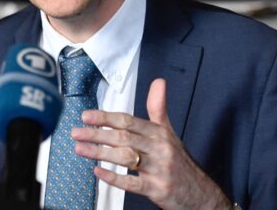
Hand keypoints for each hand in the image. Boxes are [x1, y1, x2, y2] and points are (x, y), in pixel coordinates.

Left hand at [70, 78, 231, 209]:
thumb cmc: (178, 161)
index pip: (129, 121)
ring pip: (126, 158)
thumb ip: (159, 108)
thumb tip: (159, 82)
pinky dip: (114, 177)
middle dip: (97, 134)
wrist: (200, 194)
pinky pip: (132, 184)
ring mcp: (159, 170)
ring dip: (99, 153)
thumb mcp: (169, 132)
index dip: (106, 118)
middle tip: (76, 132)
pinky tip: (98, 172)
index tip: (86, 116)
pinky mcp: (158, 189)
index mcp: (159, 133)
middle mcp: (160, 149)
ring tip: (80, 149)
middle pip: (124, 138)